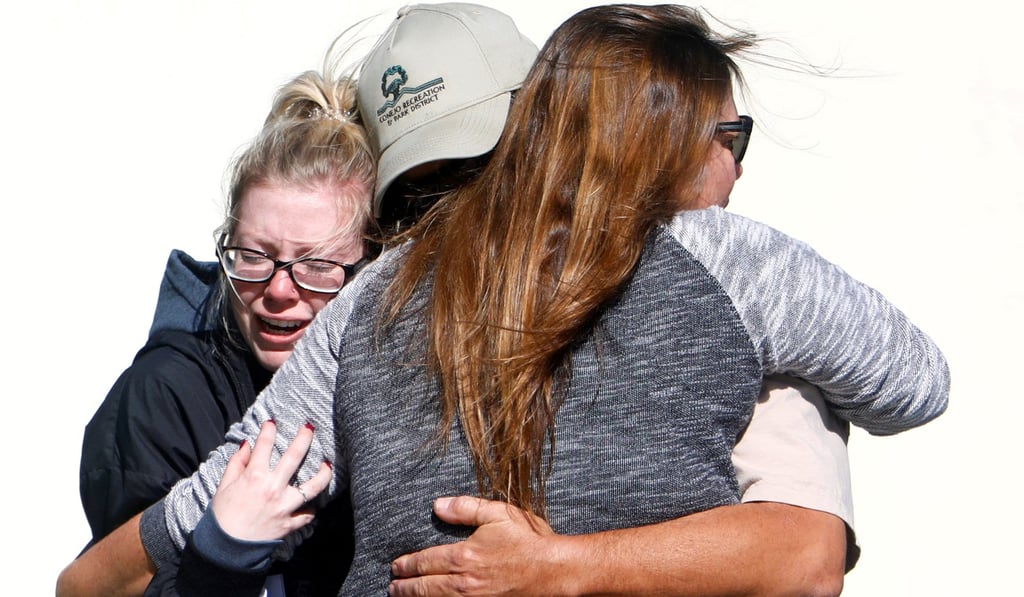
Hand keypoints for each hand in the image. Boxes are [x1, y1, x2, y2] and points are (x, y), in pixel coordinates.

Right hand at [210, 420, 331, 541]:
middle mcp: (272, 488)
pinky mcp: (289, 523)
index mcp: (254, 477)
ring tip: (327, 465)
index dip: (269, 430)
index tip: (272, 422)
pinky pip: (307, 515)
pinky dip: (311, 510)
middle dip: (304, 438)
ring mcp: (284, 506)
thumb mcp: (224, 486)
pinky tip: (313, 505)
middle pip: (294, 457)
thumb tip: (247, 445)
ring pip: (312, 487)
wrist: (226, 548)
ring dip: (322, 474)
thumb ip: (236, 464)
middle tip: (309, 427)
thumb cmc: (223, 516)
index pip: (264, 446)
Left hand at [388, 496, 571, 595]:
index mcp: (464, 556)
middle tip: (393, 586)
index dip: (407, 565)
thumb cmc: (529, 541)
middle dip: (405, 587)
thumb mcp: (499, 515)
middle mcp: (464, 582)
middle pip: (425, 586)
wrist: (555, 571)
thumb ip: (466, 509)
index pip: (426, 562)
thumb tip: (438, 505)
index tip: (396, 565)